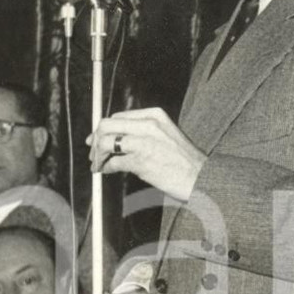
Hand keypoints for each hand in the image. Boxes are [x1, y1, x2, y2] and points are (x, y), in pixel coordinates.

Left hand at [87, 108, 205, 201]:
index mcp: (155, 115)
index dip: (104, 129)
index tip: (97, 139)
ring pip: (105, 142)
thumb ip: (144, 132)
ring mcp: (144, 142)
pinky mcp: (140, 161)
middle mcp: (148, 125)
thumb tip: (116, 137)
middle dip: (95, 140)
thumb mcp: (166, 135)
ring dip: (97, 156)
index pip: (119, 116)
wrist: (201, 178)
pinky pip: (114, 162)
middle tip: (93, 153)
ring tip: (97, 165)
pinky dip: (106, 167)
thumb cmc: (184, 160)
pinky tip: (107, 171)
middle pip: (107, 125)